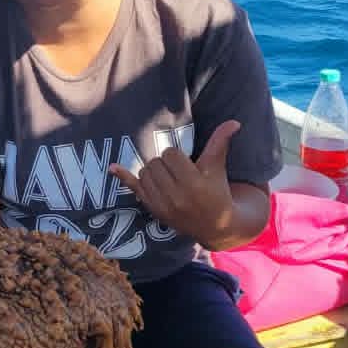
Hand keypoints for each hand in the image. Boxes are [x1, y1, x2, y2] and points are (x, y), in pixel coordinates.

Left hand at [108, 121, 239, 247]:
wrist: (214, 225)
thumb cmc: (217, 192)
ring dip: (153, 171)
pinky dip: (123, 177)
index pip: (170, 155)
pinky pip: (133, 189)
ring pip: (144, 173)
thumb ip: (220, 143)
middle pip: (155, 163)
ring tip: (168, 177)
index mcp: (193, 184)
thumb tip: (234, 122)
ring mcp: (162, 205)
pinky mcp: (153, 209)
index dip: (177, 156)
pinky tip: (112, 168)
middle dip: (165, 163)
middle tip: (177, 172)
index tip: (186, 164)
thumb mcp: (218, 167)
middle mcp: (175, 196)